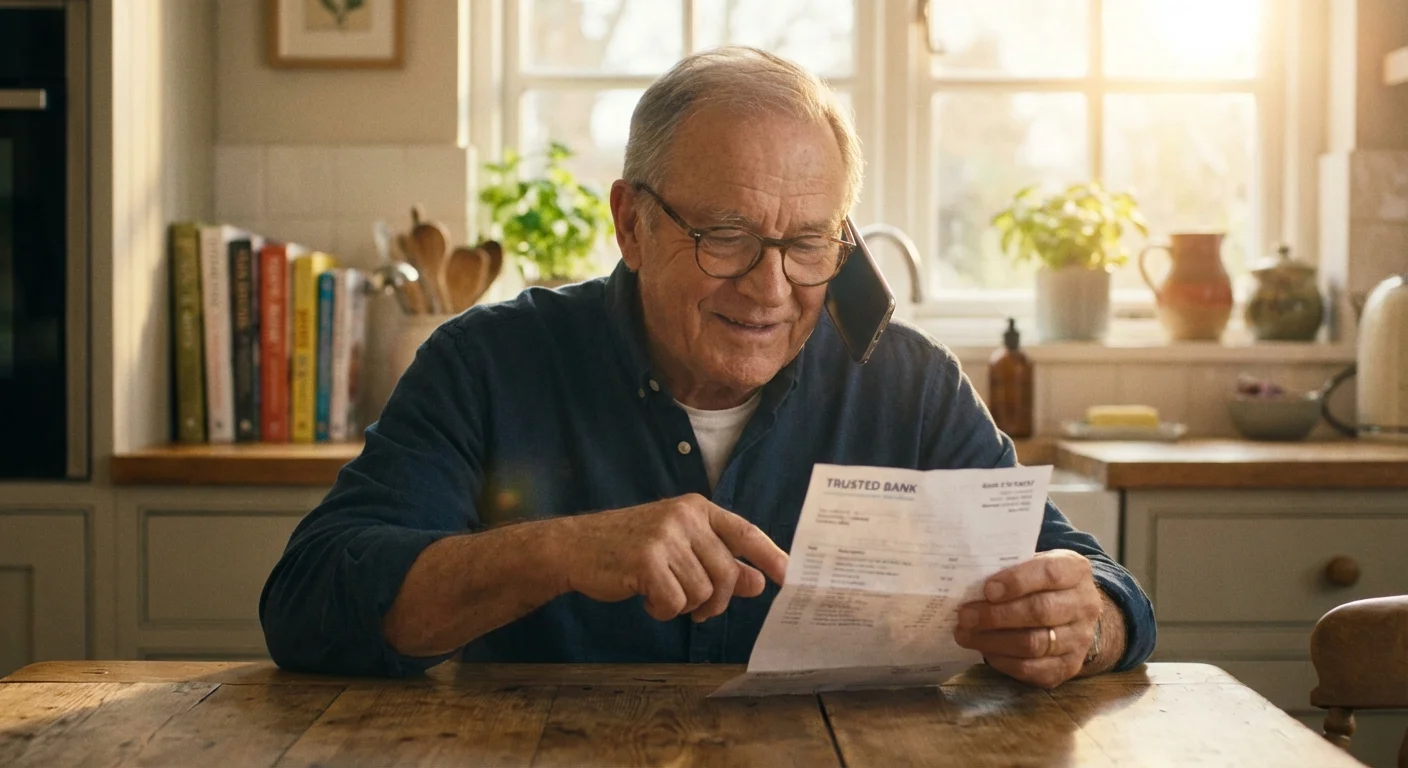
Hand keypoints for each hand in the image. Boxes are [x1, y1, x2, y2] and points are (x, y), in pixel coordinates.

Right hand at [552, 494, 789, 622]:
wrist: (575, 547)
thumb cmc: (629, 548)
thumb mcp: (678, 549)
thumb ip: (719, 562)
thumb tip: (759, 581)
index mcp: (696, 508)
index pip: (745, 532)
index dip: (771, 555)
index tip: (790, 576)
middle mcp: (685, 516)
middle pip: (727, 573)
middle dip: (716, 601)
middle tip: (695, 609)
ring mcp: (666, 536)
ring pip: (703, 592)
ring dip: (683, 605)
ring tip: (660, 594)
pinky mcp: (647, 559)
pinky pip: (675, 602)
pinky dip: (663, 610)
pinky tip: (645, 597)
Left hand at [952, 549, 1102, 688]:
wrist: (1073, 613)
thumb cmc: (1040, 582)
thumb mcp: (1033, 564)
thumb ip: (1009, 567)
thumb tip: (968, 577)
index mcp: (1075, 571)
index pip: (1050, 574)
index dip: (1017, 582)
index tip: (987, 589)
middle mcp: (1084, 605)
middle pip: (1040, 612)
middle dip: (997, 615)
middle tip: (965, 616)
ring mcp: (1079, 639)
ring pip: (1034, 644)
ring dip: (994, 641)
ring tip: (965, 635)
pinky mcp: (1069, 666)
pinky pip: (1033, 669)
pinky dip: (1004, 661)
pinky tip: (985, 651)